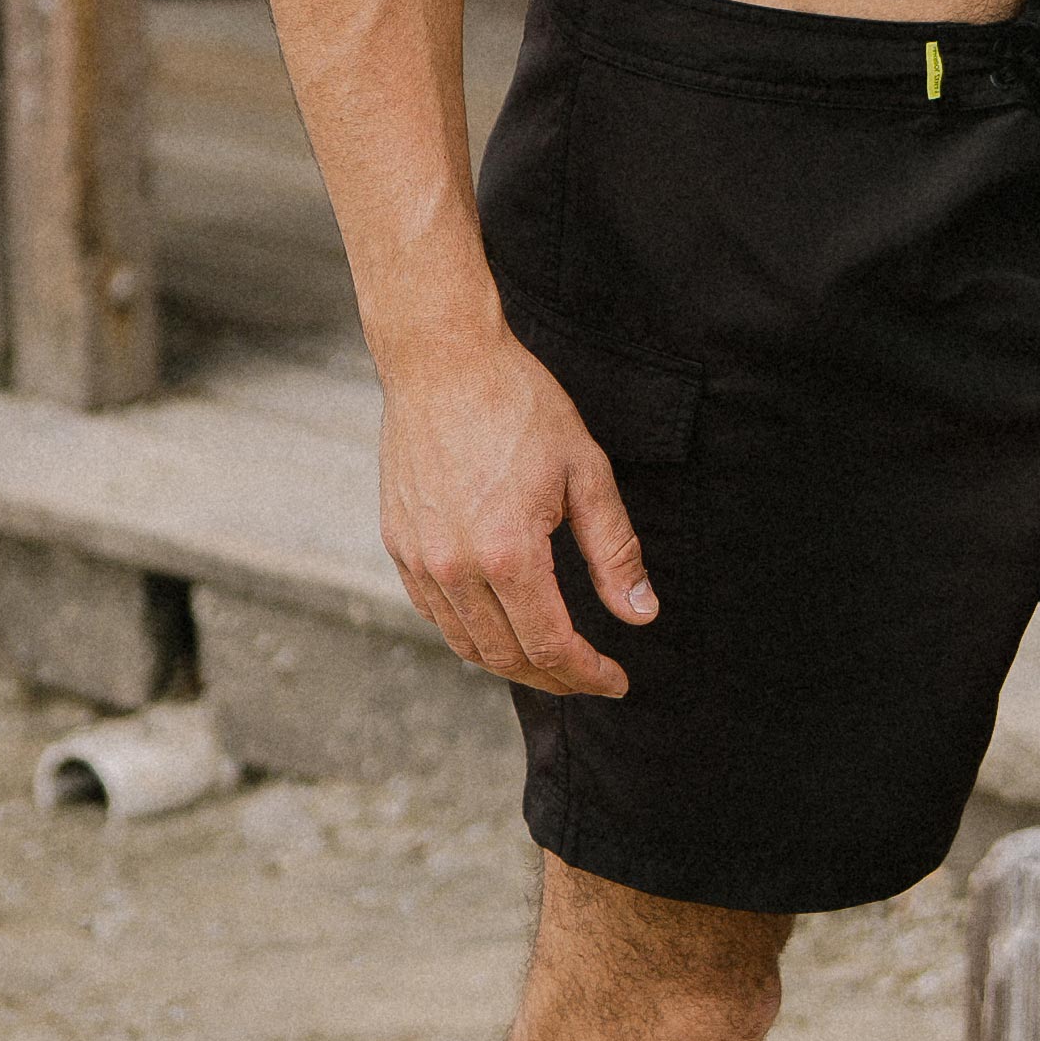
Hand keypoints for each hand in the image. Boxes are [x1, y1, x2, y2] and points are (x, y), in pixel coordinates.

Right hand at [378, 320, 655, 696]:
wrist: (442, 359)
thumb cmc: (519, 405)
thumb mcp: (586, 471)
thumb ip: (614, 550)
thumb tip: (640, 613)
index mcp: (508, 554)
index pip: (551, 645)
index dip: (588, 674)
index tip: (616, 682)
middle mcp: (455, 567)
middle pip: (505, 656)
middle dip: (554, 679)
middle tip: (589, 678)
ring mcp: (420, 558)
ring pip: (465, 643)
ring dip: (510, 663)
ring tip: (550, 661)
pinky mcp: (399, 543)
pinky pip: (434, 612)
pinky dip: (469, 633)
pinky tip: (499, 625)